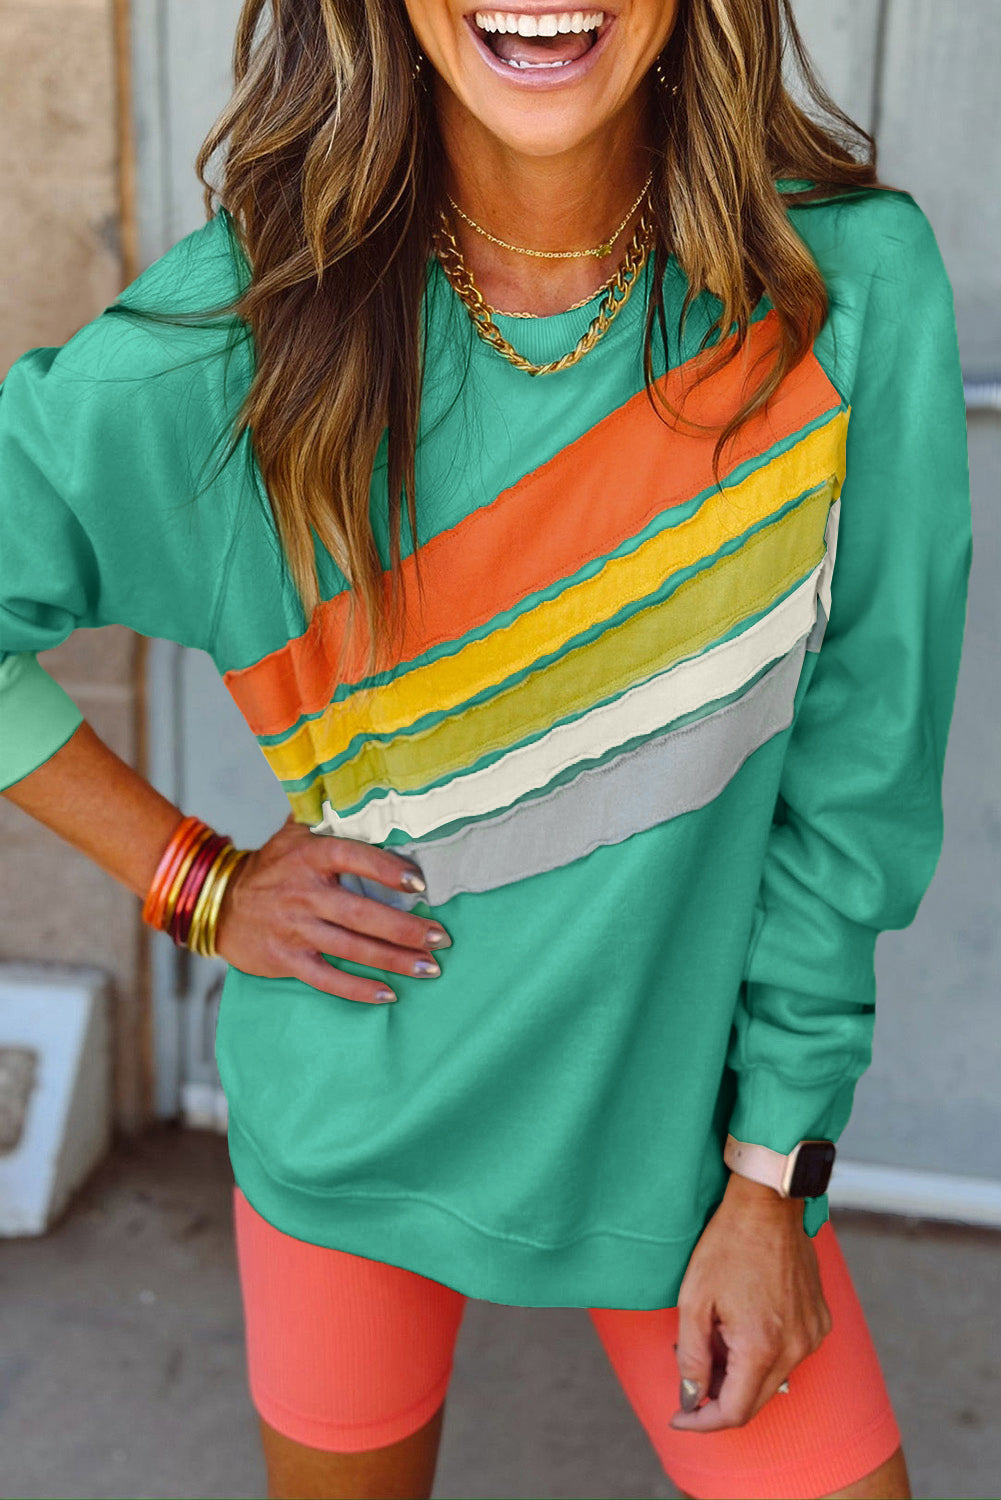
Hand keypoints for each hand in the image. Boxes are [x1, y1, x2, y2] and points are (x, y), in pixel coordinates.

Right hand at [213, 814, 450, 1003]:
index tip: (420, 883)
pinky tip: (388, 994)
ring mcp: (294, 928)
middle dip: (405, 929)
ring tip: (430, 968)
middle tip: (441, 938)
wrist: (220, 903)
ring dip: (394, 961)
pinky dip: (358, 989)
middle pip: (361, 914)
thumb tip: (363, 781)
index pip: (354, 858)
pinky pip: (327, 978)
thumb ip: (327, 810)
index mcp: (310, 856)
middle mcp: (303, 893)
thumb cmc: (271, 865)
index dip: (388, 870)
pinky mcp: (286, 959)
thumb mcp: (293, 830)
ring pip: (351, 948)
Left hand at [669, 1173, 831, 1431]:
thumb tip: (691, 1397)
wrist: (768, 1204)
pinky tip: (742, 1323)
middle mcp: (796, 1348)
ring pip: (772, 1378)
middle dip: (719, 1398)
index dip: (702, 1421)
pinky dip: (763, 1352)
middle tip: (691, 1376)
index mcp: (762, 1347)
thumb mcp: (694, 1300)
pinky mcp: (820, 1320)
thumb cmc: (727, 1245)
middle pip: (755, 1401)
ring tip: (715, 1336)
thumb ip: (691, 1356)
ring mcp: (812, 1334)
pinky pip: (789, 1353)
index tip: (679, 1415)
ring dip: (741, 1372)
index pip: (734, 1413)